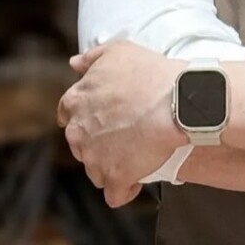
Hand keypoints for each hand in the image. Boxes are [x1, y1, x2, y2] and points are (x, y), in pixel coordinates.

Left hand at [57, 39, 184, 206]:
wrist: (178, 103)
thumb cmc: (151, 74)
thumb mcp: (119, 51)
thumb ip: (92, 58)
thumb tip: (74, 63)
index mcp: (75, 101)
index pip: (67, 114)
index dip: (87, 117)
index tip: (103, 118)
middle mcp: (78, 132)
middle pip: (82, 145)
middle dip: (100, 143)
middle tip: (127, 135)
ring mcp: (94, 158)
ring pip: (96, 170)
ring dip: (113, 165)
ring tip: (138, 155)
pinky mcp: (114, 178)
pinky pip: (115, 194)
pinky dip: (125, 189)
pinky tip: (138, 179)